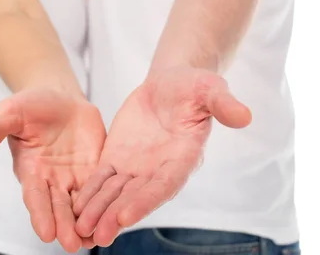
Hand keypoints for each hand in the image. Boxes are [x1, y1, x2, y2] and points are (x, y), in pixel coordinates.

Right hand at [0, 89, 105, 252]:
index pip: (35, 196)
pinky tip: (117, 218)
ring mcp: (76, 176)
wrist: (59, 97)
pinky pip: (103, 188)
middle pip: (60, 208)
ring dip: (88, 222)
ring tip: (97, 239)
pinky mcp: (96, 168)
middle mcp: (53, 180)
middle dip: (66, 226)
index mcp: (31, 170)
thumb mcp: (11, 112)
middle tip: (73, 245)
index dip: (40, 214)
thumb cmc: (30, 105)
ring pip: (83, 204)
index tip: (46, 233)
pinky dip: (108, 204)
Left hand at [72, 66, 250, 246]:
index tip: (126, 216)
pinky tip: (73, 208)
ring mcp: (137, 166)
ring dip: (98, 211)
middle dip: (116, 216)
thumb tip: (245, 116)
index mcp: (183, 157)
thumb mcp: (211, 89)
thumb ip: (223, 104)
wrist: (170, 84)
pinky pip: (101, 178)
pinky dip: (89, 193)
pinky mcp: (118, 158)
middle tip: (97, 236)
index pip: (164, 184)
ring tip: (79, 230)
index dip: (146, 200)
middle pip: (136, 196)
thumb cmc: (194, 86)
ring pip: (115, 193)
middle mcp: (159, 169)